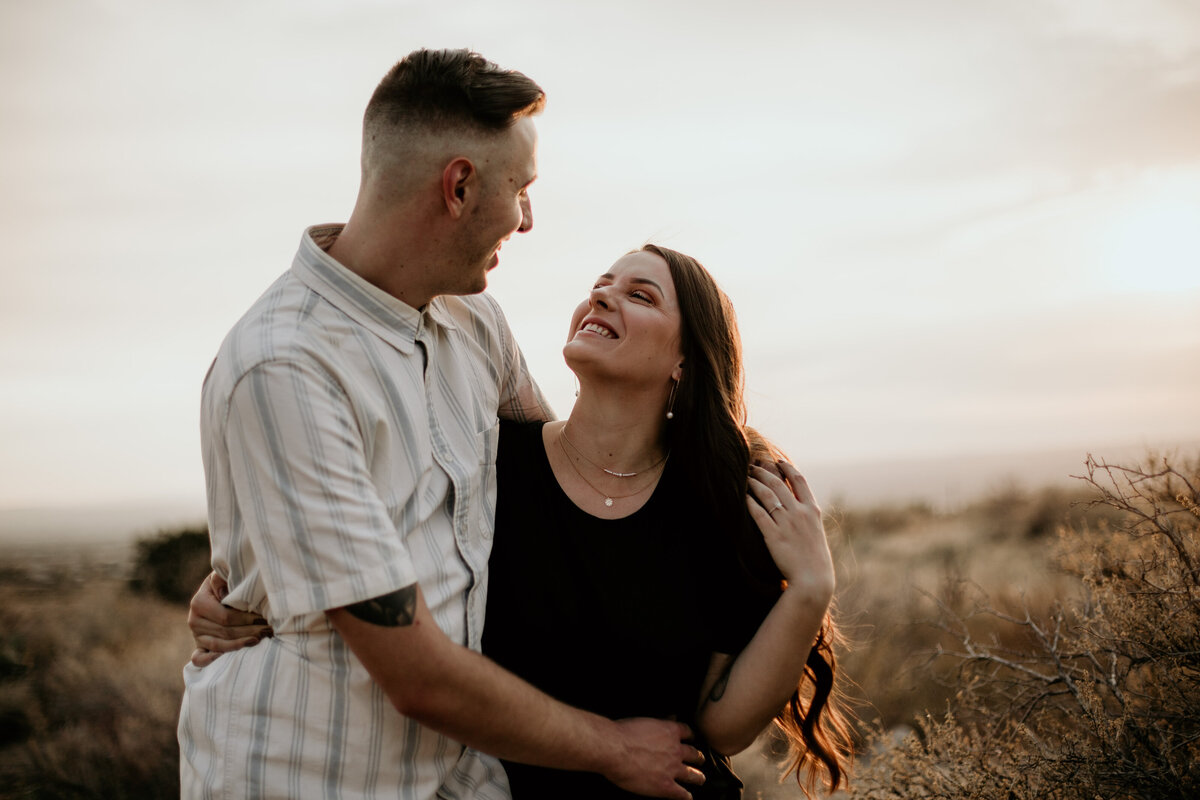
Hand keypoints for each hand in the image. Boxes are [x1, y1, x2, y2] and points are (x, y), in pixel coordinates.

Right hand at [188, 571, 272, 666]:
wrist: (221, 589)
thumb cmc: (228, 582)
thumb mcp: (224, 575)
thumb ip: (222, 579)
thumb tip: (224, 594)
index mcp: (198, 603)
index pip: (226, 617)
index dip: (247, 619)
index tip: (264, 619)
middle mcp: (194, 620)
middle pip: (225, 632)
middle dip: (249, 632)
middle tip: (268, 631)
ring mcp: (196, 635)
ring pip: (218, 646)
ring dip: (240, 645)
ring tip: (259, 641)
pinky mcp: (199, 645)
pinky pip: (199, 658)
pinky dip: (210, 660)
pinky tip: (225, 659)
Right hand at [606, 718, 704, 798]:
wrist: (614, 749)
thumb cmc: (623, 733)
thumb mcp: (645, 721)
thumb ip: (661, 722)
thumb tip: (671, 717)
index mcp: (670, 732)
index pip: (688, 733)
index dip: (691, 737)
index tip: (691, 739)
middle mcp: (675, 750)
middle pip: (694, 754)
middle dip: (698, 757)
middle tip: (699, 759)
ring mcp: (672, 769)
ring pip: (693, 774)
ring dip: (698, 777)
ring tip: (699, 779)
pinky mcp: (665, 786)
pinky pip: (681, 793)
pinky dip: (686, 796)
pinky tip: (687, 797)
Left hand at [747, 462, 835, 598]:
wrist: (813, 579)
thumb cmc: (814, 559)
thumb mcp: (816, 532)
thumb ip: (807, 518)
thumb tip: (797, 507)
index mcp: (812, 510)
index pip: (799, 480)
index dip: (787, 468)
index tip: (778, 461)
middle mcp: (800, 513)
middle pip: (778, 483)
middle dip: (763, 472)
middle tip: (753, 467)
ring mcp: (787, 523)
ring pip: (767, 494)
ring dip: (754, 483)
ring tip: (745, 477)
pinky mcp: (773, 535)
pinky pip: (758, 513)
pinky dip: (749, 502)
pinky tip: (742, 496)